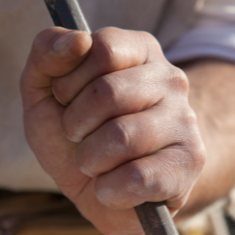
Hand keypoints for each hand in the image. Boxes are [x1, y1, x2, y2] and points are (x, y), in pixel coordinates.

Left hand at [21, 27, 206, 234]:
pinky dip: (109, 190)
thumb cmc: (77, 135)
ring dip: (90, 161)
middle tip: (80, 138)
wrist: (104, 194)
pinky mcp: (191, 162)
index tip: (66, 101)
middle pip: (107, 93)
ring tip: (96, 164)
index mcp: (139, 49)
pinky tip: (114, 188)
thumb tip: (77, 40)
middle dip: (75, 125)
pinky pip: (138, 177)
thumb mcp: (44, 92)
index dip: (69, 83)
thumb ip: (46, 53)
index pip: (102, 48)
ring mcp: (185, 120)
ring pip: (121, 137)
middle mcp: (171, 78)